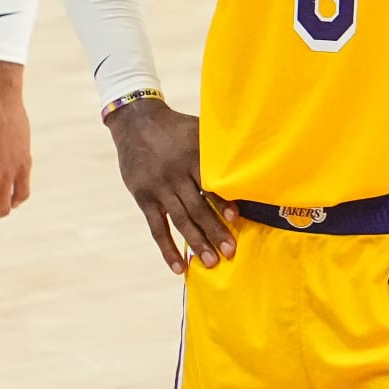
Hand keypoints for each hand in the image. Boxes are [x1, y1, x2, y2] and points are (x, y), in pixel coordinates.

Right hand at [106, 98, 236, 274]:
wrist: (136, 121)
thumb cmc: (175, 128)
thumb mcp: (198, 130)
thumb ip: (219, 147)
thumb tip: (252, 157)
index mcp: (192, 156)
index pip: (209, 184)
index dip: (222, 202)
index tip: (235, 219)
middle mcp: (175, 174)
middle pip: (197, 207)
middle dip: (215, 231)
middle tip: (231, 252)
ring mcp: (158, 188)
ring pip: (180, 221)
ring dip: (196, 243)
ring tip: (211, 263)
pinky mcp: (144, 198)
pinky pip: (157, 228)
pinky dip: (168, 249)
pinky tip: (178, 268)